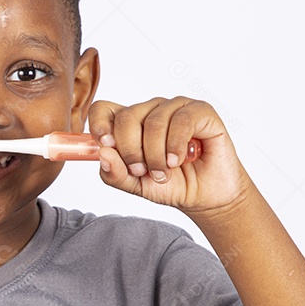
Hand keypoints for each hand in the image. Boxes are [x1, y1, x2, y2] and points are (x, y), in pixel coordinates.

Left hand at [88, 96, 249, 213]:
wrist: (205, 197)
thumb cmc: (171, 185)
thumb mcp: (135, 185)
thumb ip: (114, 173)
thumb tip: (102, 153)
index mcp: (129, 124)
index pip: (103, 109)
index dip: (99, 124)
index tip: (106, 145)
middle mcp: (150, 111)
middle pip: (126, 117)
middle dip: (131, 150)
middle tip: (143, 171)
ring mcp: (175, 108)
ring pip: (153, 121)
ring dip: (156, 154)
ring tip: (165, 171)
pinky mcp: (200, 111)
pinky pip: (181, 120)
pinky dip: (176, 144)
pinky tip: (178, 159)